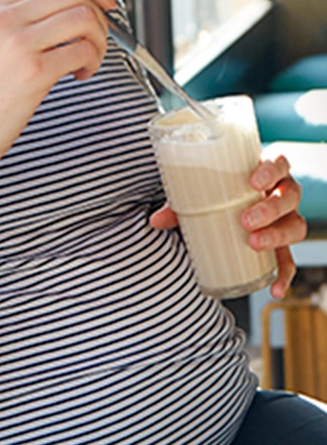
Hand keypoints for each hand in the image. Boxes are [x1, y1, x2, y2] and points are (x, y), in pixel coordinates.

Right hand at [0, 0, 115, 180]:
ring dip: (99, 40)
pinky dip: (92, 62)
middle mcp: (5, 17)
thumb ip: (25, 18)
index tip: (103, 3)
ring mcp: (18, 42)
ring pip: (85, 17)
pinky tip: (78, 75)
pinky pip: (84, 50)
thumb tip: (76, 7)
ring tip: (88, 61)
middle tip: (96, 40)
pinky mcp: (34, 71)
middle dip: (99, 16)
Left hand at [150, 155, 306, 298]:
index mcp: (264, 171)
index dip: (271, 170)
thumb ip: (180, 204)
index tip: (253, 181)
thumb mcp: (200, 192)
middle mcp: (281, 193)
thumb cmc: (216, 191)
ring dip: (277, 235)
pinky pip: (290, 261)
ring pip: (296, 225)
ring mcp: (285, 219)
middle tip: (246, 220)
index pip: (279, 162)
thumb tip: (155, 221)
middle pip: (290, 195)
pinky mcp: (283, 245)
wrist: (224, 205)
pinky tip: (274, 289)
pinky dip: (284, 275)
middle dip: (271, 208)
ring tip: (253, 243)